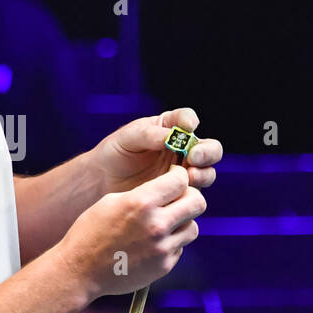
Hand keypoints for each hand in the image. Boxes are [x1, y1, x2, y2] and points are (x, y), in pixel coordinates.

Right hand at [58, 165, 205, 298]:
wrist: (80, 271)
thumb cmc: (90, 233)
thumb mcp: (111, 202)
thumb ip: (142, 194)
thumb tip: (167, 189)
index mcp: (140, 203)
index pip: (180, 180)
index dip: (179, 176)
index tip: (174, 178)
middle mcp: (156, 225)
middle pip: (197, 202)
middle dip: (191, 197)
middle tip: (180, 199)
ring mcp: (162, 248)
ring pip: (193, 227)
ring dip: (182, 222)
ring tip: (164, 223)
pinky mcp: (163, 266)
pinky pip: (179, 247)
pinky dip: (171, 243)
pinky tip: (151, 243)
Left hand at [90, 107, 221, 193]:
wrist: (103, 181)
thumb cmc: (114, 153)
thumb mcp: (127, 139)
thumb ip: (149, 135)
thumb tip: (172, 137)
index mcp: (170, 127)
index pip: (187, 119)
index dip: (190, 121)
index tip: (187, 127)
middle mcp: (183, 149)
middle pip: (210, 148)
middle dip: (207, 152)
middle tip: (194, 157)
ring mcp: (184, 172)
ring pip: (207, 172)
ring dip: (203, 173)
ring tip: (189, 177)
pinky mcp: (180, 193)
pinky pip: (194, 194)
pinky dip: (191, 193)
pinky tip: (179, 193)